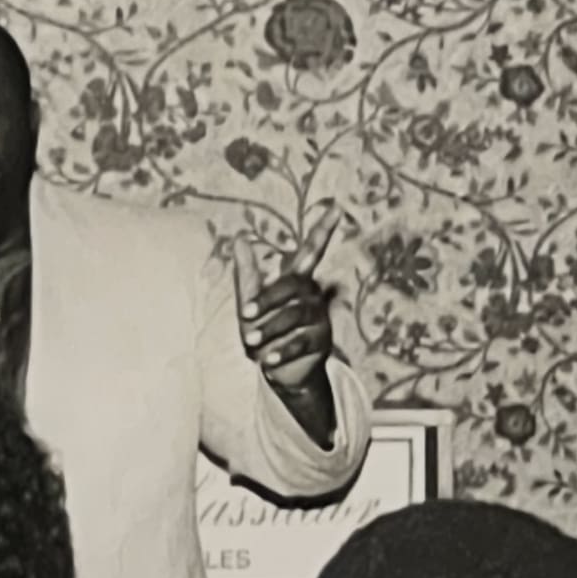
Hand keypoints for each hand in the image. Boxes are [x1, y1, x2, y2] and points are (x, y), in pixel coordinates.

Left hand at [230, 213, 341, 391]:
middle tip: (245, 313)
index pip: (311, 250)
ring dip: (271, 328)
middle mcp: (312, 294)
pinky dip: (284, 349)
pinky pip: (303, 341)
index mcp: (296, 279)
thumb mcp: (249, 302)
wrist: (276, 369)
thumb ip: (246, 273)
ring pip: (297, 314)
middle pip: (294, 285)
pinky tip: (269, 358)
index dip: (323, 230)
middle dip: (268, 299)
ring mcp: (319, 317)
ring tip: (250, 340)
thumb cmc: (263, 329)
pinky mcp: (322, 341)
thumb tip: (239, 237)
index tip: (337, 208)